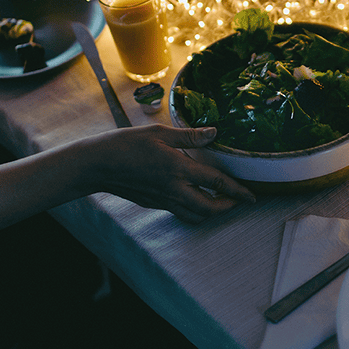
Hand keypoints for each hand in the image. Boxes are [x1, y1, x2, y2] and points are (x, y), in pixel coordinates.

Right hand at [94, 125, 255, 223]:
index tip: (251, 196)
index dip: (237, 190)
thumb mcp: (159, 132)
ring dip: (212, 212)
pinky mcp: (154, 204)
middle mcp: (174, 189)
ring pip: (195, 216)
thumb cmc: (126, 144)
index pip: (217, 183)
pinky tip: (195, 200)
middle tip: (239, 200)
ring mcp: (163, 200)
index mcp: (178, 169)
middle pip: (210, 208)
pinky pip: (180, 213)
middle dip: (228, 207)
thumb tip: (214, 133)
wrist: (97, 165)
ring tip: (221, 202)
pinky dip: (194, 212)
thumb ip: (189, 136)